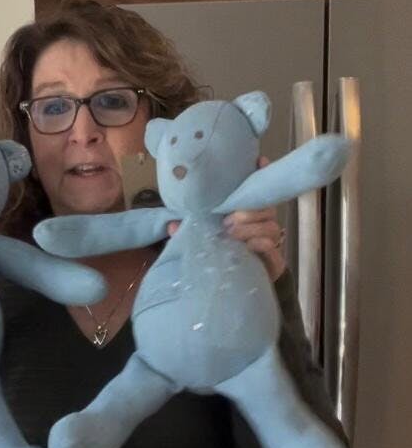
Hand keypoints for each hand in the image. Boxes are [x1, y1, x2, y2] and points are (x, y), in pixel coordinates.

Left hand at [166, 156, 286, 281]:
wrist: (237, 286)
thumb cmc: (222, 255)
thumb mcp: (204, 239)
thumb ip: (190, 230)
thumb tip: (172, 224)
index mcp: (247, 212)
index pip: (258, 188)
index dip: (261, 173)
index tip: (258, 161)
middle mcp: (262, 222)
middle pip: (266, 207)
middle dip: (248, 211)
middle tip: (227, 221)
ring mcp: (271, 239)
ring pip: (270, 225)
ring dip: (251, 227)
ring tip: (232, 234)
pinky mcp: (274, 258)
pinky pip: (273, 245)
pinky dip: (260, 243)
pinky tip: (247, 247)